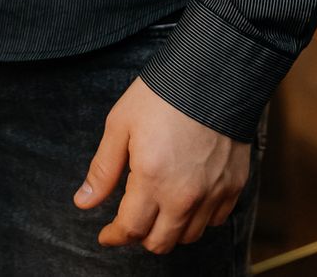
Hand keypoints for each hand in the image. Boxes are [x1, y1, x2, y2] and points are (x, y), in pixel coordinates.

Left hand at [76, 76, 252, 254]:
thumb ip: (103, 170)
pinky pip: (215, 220)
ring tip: (158, 210)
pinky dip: (199, 218)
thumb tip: (83, 203)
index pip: (131, 229)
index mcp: (152, 179)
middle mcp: (185, 194)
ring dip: (170, 230)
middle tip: (130, 221)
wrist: (213, 74)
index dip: (114, 236)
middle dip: (140, 237)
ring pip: (189, 236)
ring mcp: (213, 192)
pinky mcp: (234, 185)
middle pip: (161, 242)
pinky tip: (186, 200)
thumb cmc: (161, 96)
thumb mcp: (120, 126)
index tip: (106, 234)